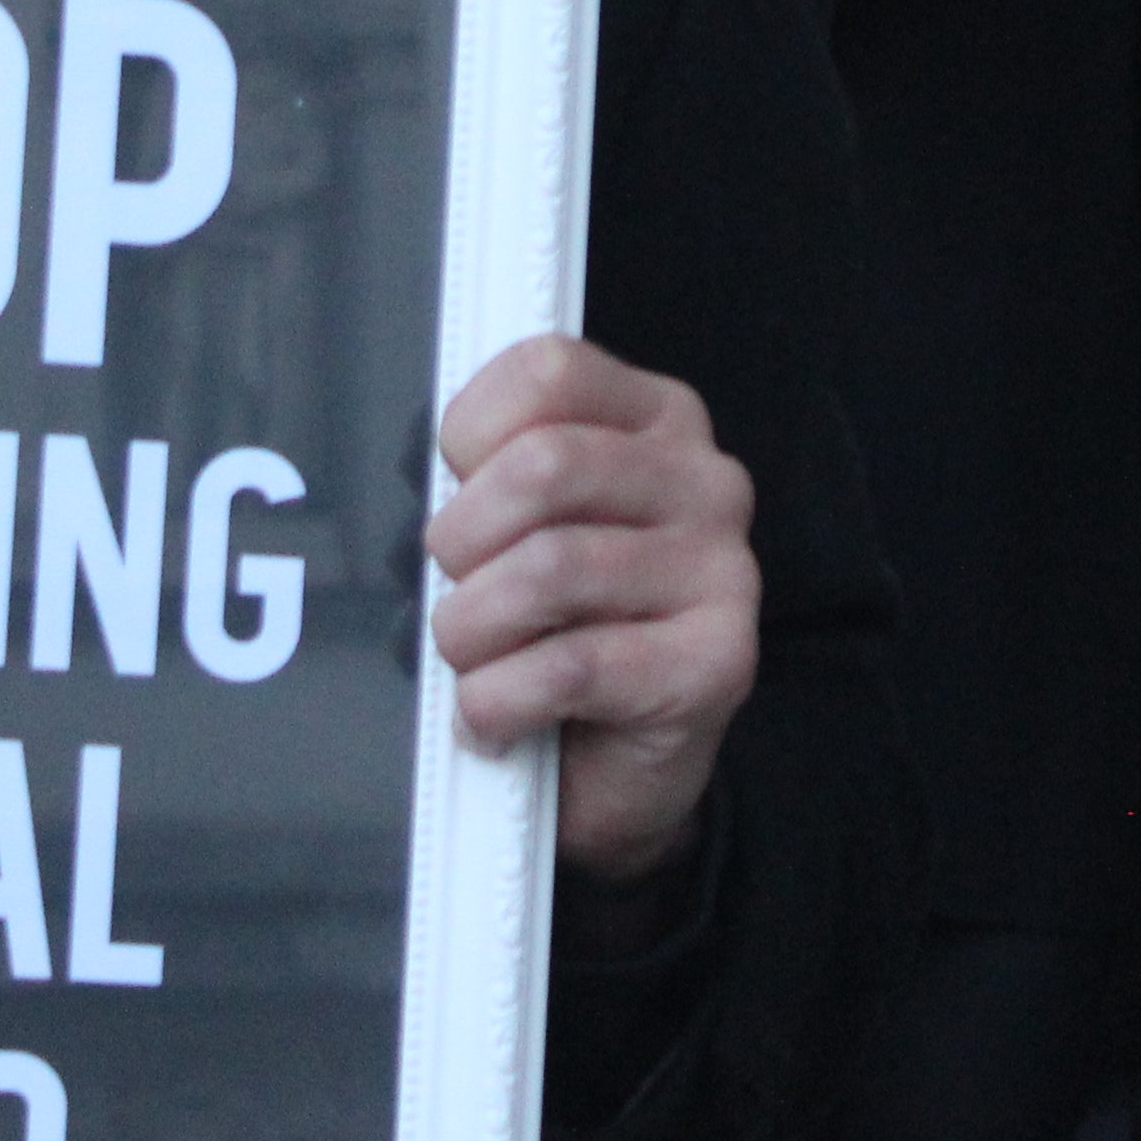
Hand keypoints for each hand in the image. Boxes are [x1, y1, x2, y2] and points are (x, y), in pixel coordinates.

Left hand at [426, 332, 758, 886]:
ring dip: (472, 632)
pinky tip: (494, 718)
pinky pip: (571, 667)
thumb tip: (418, 483)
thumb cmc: (554, 631)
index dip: (470, 433)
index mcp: (655, 419)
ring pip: (551, 569)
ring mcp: (722, 571)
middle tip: (450, 593)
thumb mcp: (523, 528)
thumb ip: (490, 476)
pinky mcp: (718, 663)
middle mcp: (704, 480)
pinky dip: (500, 702)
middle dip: (461, 542)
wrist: (617, 770)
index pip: (549, 371)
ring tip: (467, 664)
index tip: (454, 491)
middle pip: (543, 466)